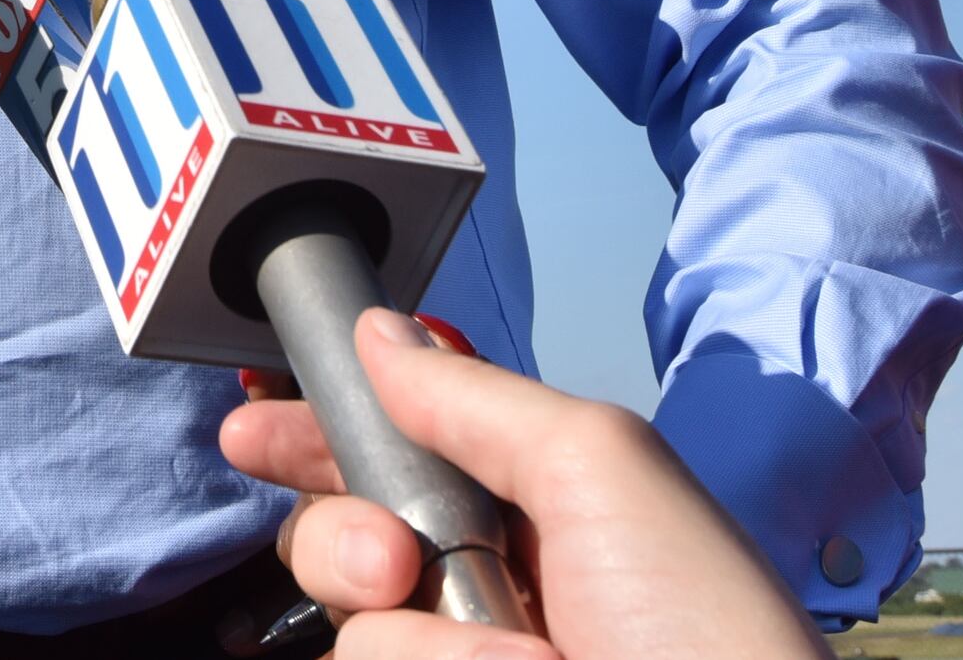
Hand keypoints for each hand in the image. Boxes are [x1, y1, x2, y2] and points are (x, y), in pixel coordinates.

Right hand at [219, 309, 820, 659]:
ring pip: (357, 629)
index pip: (396, 452)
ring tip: (513, 653)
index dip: (318, 437)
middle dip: (337, 534)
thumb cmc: (710, 636)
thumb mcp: (603, 469)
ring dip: (409, 633)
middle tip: (387, 560)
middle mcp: (494, 591)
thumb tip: (382, 334)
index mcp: (536, 507)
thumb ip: (475, 397)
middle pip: (341, 537)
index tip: (252, 430)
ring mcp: (469, 657)